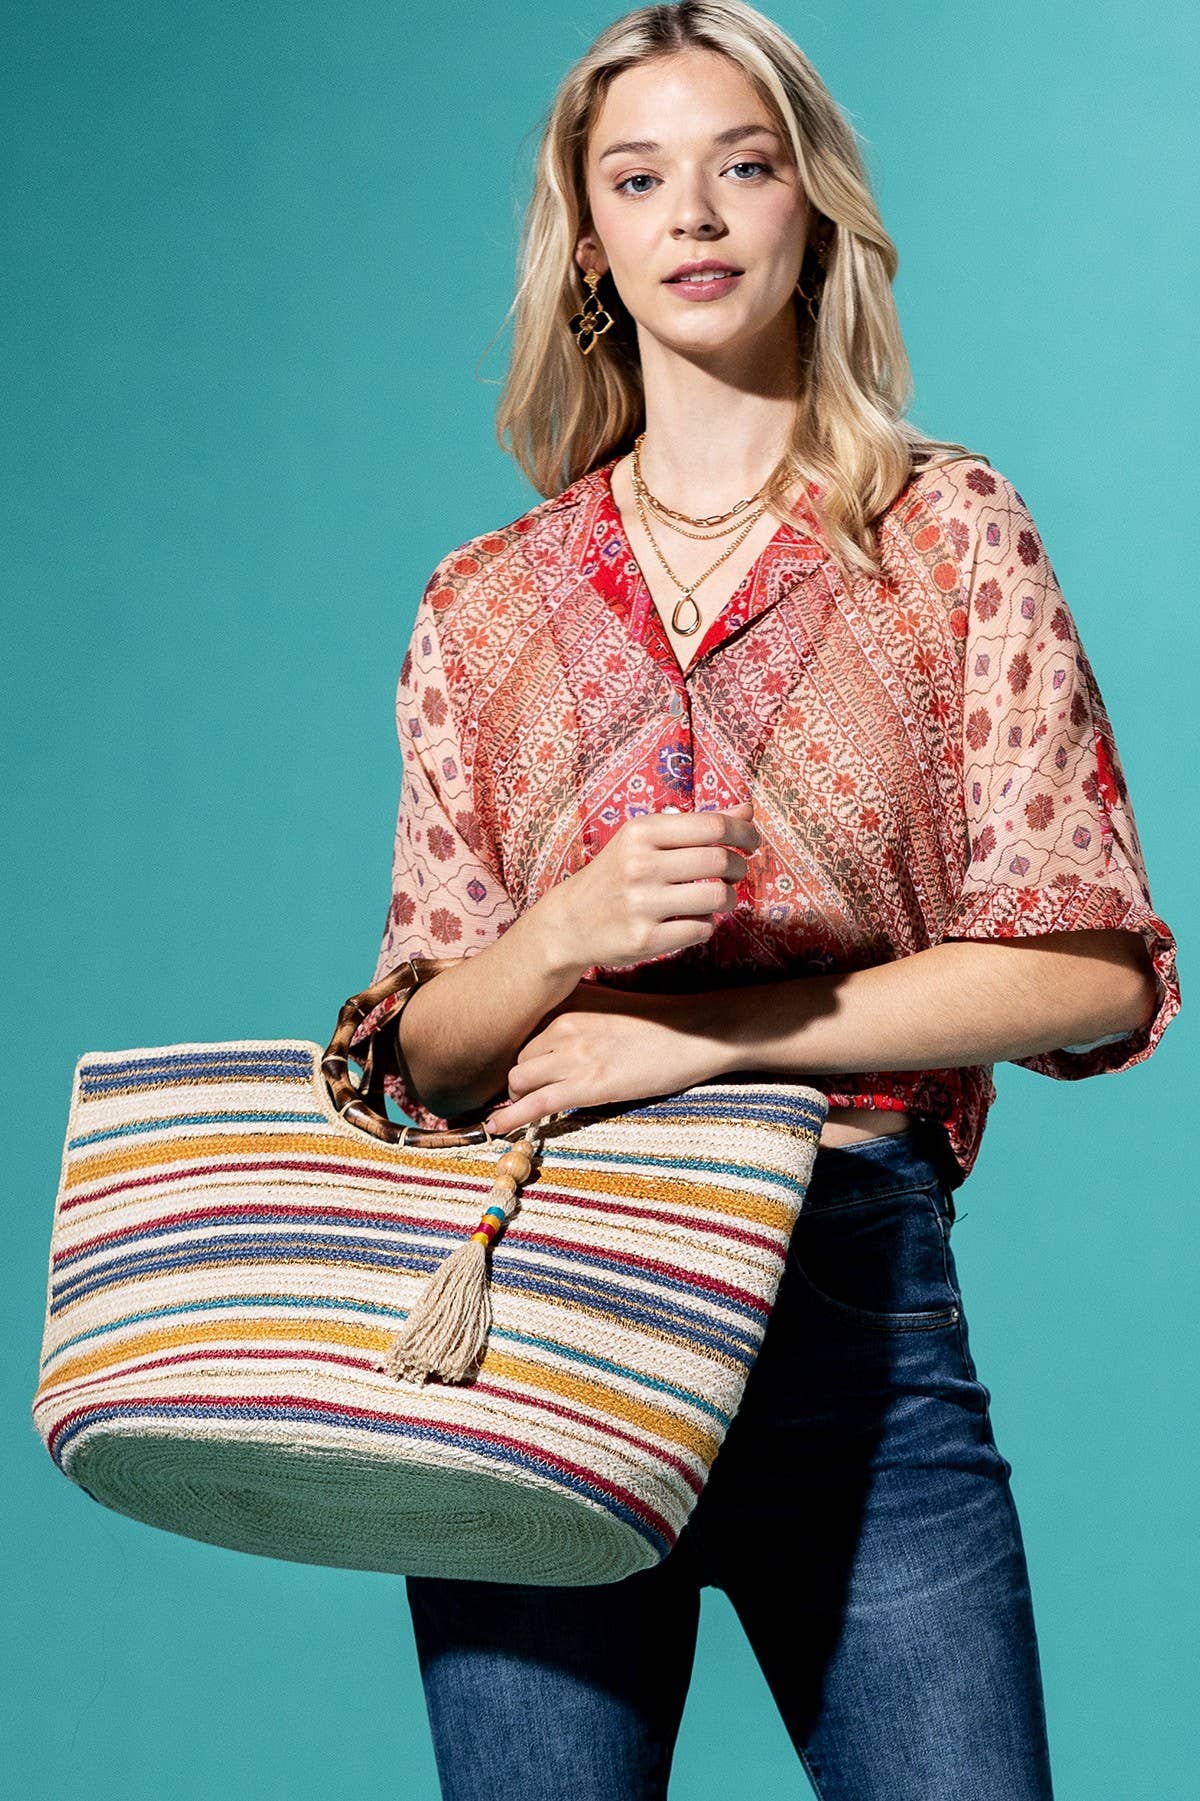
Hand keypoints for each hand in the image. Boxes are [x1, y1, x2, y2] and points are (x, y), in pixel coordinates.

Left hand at [481, 981, 722, 1135]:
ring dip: (516, 1096)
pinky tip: (496, 1128)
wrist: (694, 1033)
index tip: (518, 1068)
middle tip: (530, 1091)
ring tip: (522, 1107)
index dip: (519, 1054)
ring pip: (518, 1080)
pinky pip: (536, 1103)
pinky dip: (511, 1118)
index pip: (522, 1030)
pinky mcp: (588, 1085)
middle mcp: (563, 1024)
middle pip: (517, 1057)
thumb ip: (577, 1012)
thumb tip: (552, 1030)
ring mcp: (574, 1055)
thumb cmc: (657, 1021)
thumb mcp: (608, 1004)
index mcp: (568, 1002)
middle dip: (519, 1077)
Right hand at [536, 800, 760, 976]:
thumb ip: (698, 824)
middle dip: (739, 868)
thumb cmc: (617, 874)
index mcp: (641, 832)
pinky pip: (702, 929)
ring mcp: (641, 904)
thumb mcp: (647, 839)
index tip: (751, 842)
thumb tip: (747, 811)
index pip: (713, 826)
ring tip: (717, 898)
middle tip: (734, 874)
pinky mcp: (645, 939)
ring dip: (727, 899)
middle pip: (721, 862)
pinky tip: (691, 919)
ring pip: (717, 898)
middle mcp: (640, 865)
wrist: (570, 921)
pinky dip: (705, 924)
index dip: (744, 834)